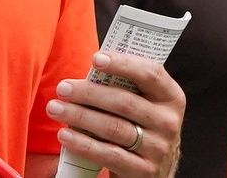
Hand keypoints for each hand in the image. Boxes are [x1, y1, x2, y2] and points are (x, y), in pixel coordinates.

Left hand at [46, 51, 184, 177]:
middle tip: (63, 88)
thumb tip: (91, 64)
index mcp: (171, 97)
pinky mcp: (144, 171)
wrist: (152, 171)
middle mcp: (168, 122)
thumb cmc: (139, 126)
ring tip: (55, 108)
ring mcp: (158, 148)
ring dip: (80, 116)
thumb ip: (126, 85)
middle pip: (124, 101)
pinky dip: (84, 144)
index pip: (151, 73)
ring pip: (114, 128)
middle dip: (89, 93)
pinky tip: (65, 135)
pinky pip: (110, 155)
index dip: (123, 64)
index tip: (95, 58)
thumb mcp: (143, 105)